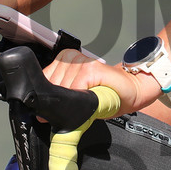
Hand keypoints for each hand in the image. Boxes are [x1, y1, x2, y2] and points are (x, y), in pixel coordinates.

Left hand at [42, 48, 159, 116]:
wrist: (130, 91)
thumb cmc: (105, 94)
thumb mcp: (77, 95)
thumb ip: (60, 95)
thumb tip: (40, 112)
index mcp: (64, 60)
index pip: (43, 80)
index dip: (48, 97)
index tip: (56, 107)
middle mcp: (71, 57)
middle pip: (52, 86)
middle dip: (61, 102)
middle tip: (78, 104)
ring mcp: (82, 61)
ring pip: (63, 89)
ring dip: (74, 101)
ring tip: (88, 99)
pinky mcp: (91, 68)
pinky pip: (76, 89)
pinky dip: (81, 99)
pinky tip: (93, 97)